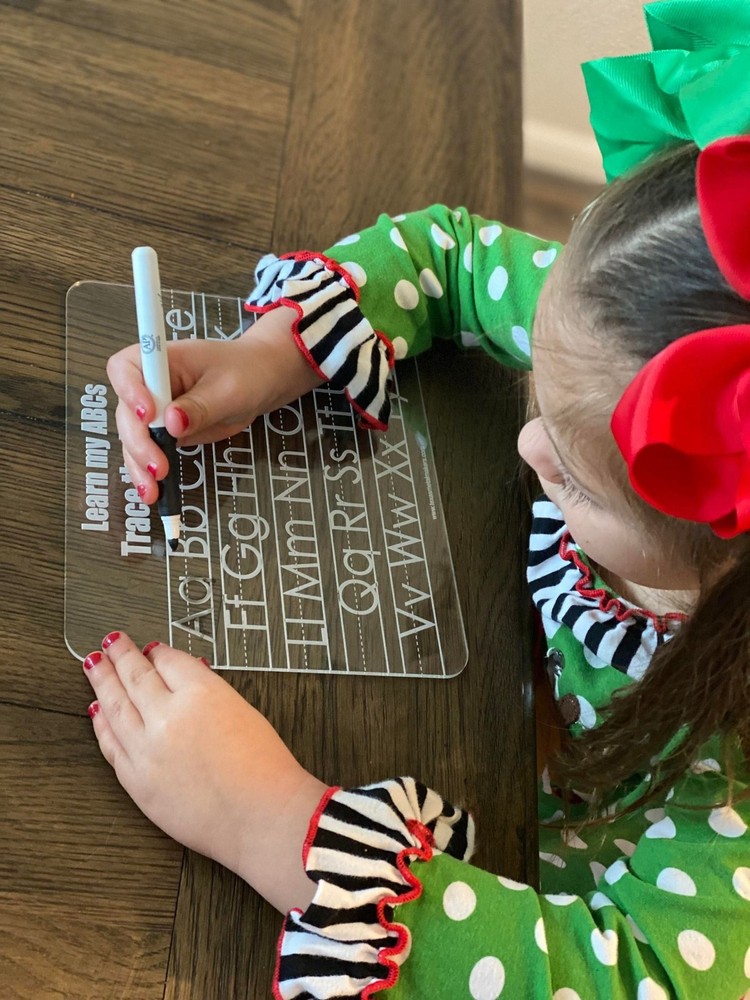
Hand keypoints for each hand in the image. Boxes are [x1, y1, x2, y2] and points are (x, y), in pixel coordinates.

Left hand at [82, 632, 327, 912]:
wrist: (261, 818)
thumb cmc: (264, 770)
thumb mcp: (244, 712)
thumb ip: (209, 694)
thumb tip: (186, 682)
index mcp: (202, 693)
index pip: (169, 660)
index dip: (157, 651)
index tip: (150, 648)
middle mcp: (169, 717)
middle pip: (136, 675)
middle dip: (121, 654)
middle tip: (111, 642)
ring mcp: (148, 749)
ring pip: (115, 705)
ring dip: (102, 681)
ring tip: (94, 665)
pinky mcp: (137, 780)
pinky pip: (111, 744)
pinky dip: (101, 724)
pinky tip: (96, 711)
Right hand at [108, 307, 322, 503]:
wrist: (260, 382)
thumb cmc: (245, 372)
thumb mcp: (228, 389)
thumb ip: (200, 406)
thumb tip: (172, 423)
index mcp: (162, 359)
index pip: (126, 368)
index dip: (129, 391)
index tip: (148, 415)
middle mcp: (151, 384)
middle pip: (126, 412)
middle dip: (139, 442)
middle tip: (159, 466)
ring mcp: (155, 410)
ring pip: (133, 438)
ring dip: (139, 465)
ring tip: (153, 489)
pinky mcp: (163, 432)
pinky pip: (147, 452)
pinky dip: (147, 472)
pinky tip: (154, 491)